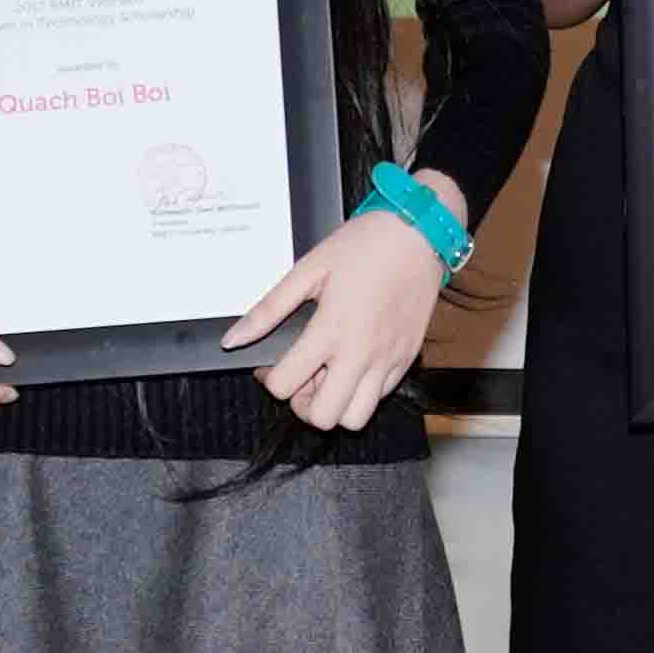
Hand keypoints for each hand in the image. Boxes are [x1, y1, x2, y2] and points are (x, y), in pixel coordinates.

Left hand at [225, 206, 453, 435]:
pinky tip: (354, 364)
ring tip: (329, 376)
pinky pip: (381, 398)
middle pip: (322, 418)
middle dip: (302, 405)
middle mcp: (361, 353)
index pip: (285, 386)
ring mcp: (387, 360)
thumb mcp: (308, 269)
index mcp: (330, 329)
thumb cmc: (365, 245)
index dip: (270, 379)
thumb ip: (269, 309)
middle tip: (301, 379)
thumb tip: (234, 339)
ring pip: (355, 419)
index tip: (273, 364)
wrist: (420, 232)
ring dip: (336, 406)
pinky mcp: (407, 359)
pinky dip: (362, 393)